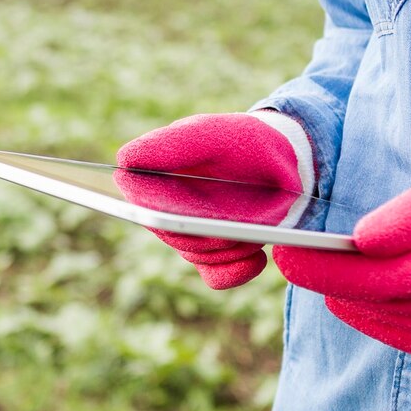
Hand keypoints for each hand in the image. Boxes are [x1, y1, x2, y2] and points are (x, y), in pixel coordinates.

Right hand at [116, 112, 313, 288]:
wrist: (286, 159)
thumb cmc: (243, 140)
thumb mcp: (209, 135)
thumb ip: (168, 144)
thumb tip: (123, 161)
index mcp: (156, 175)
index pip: (139, 201)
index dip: (160, 207)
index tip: (183, 207)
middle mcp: (169, 207)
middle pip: (172, 233)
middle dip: (205, 226)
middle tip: (238, 210)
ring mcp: (193, 234)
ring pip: (196, 254)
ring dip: (228, 242)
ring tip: (254, 225)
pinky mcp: (217, 255)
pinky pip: (216, 276)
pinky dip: (234, 270)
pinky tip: (257, 257)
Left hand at [273, 159, 410, 356]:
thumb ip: (407, 214)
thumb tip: (357, 243)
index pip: (368, 280)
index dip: (319, 270)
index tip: (282, 255)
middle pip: (370, 303)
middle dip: (326, 281)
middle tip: (292, 258)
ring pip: (384, 324)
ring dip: (350, 299)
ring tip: (322, 270)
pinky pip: (408, 337)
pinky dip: (378, 316)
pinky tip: (362, 292)